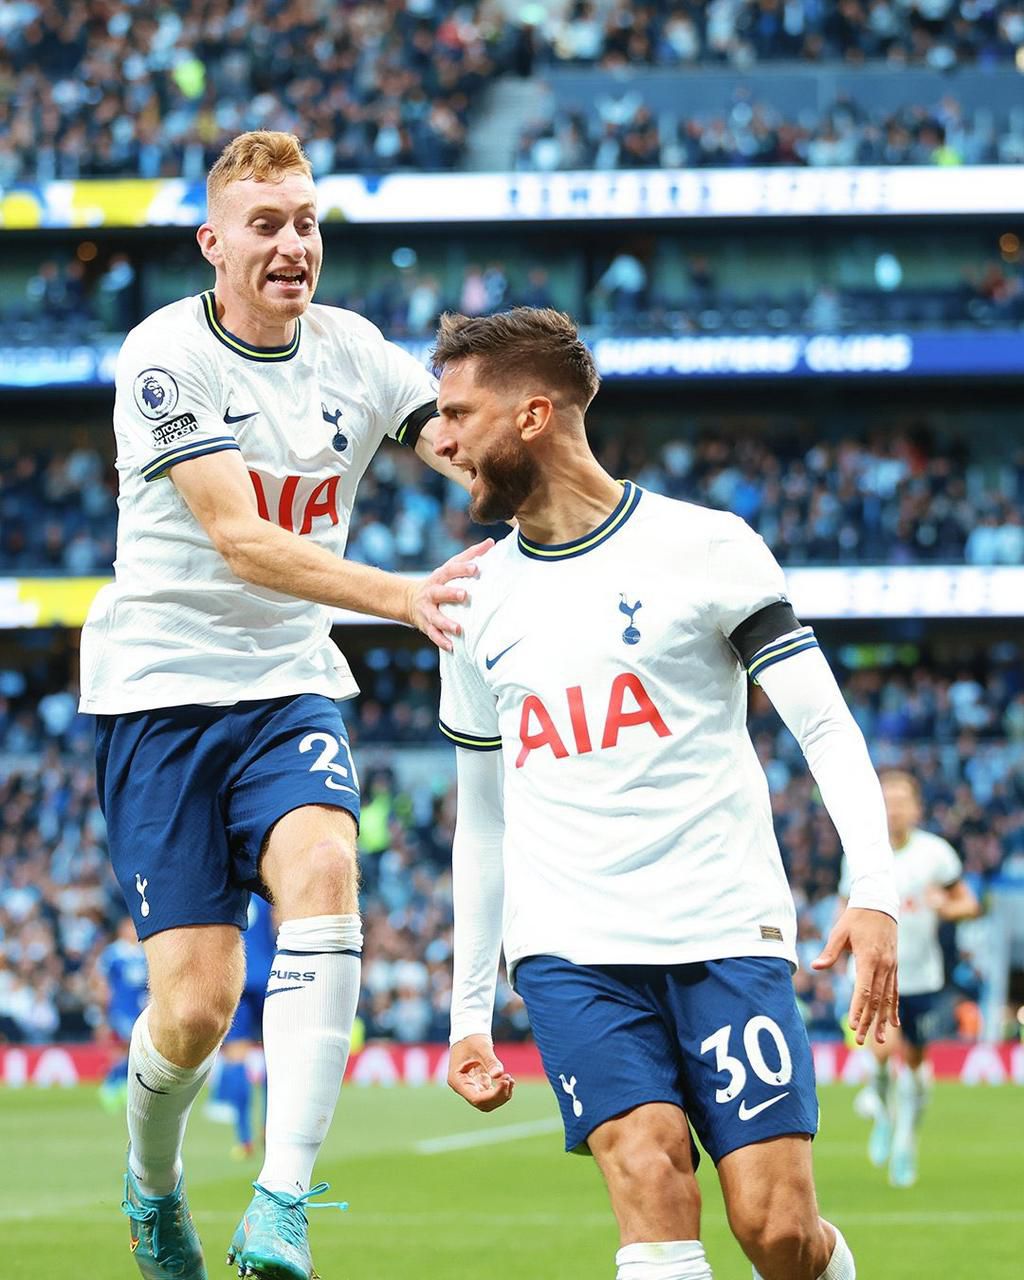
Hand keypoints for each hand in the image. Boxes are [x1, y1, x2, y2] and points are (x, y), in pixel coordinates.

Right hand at [407, 540, 493, 650]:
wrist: (410, 601)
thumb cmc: (440, 582)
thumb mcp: (451, 567)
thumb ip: (470, 555)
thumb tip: (491, 541)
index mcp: (439, 577)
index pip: (450, 570)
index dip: (462, 568)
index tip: (476, 567)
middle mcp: (431, 593)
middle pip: (439, 592)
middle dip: (451, 593)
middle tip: (464, 595)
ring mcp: (427, 610)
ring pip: (435, 617)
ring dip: (446, 623)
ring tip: (459, 629)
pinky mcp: (426, 625)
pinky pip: (433, 635)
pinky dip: (442, 641)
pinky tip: (452, 647)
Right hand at [448, 1034, 514, 1111]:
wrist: (468, 1031)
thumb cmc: (472, 1037)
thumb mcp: (482, 1046)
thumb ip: (491, 1061)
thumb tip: (498, 1075)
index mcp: (457, 1080)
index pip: (476, 1098)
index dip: (493, 1095)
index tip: (505, 1081)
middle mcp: (462, 1087)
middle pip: (482, 1103)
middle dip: (499, 1096)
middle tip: (510, 1080)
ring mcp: (470, 1086)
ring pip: (487, 1102)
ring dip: (501, 1094)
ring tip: (510, 1079)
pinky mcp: (478, 1083)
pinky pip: (490, 1094)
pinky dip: (501, 1089)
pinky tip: (508, 1079)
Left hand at [813, 907, 898, 1045]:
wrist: (880, 905)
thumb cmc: (855, 918)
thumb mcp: (840, 932)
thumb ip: (830, 952)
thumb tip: (815, 967)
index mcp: (869, 958)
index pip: (864, 990)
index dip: (858, 1010)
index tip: (852, 1026)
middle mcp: (883, 966)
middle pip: (876, 1000)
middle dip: (868, 1022)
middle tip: (861, 1041)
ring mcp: (891, 968)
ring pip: (887, 999)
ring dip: (883, 1020)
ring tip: (880, 1040)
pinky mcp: (894, 967)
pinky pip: (895, 991)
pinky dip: (894, 1008)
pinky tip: (894, 1023)